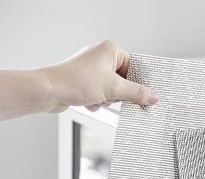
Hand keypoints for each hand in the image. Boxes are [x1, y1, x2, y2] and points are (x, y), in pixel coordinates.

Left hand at [39, 40, 158, 112]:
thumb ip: (136, 93)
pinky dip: (96, 102)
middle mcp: (100, 57)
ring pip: (112, 91)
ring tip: (95, 98)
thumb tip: (154, 96)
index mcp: (110, 50)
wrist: (50, 91)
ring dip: (106, 100)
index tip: (141, 96)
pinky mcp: (84, 82)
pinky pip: (100, 95)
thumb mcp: (113, 89)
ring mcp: (92, 69)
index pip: (133, 68)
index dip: (136, 84)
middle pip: (123, 82)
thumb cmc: (76, 81)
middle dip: (116, 94)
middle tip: (109, 96)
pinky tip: (88, 101)